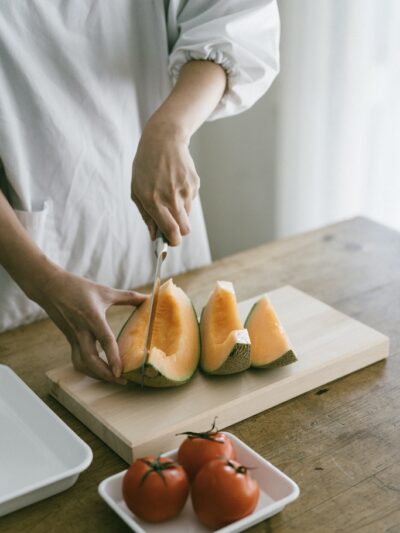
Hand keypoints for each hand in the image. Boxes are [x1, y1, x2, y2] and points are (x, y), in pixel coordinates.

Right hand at [31, 267, 146, 383]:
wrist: (50, 287)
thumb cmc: (78, 288)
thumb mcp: (105, 291)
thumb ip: (128, 297)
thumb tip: (149, 298)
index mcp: (92, 317)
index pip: (104, 340)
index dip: (113, 357)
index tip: (121, 372)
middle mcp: (81, 331)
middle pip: (90, 360)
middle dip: (105, 374)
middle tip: (121, 380)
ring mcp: (74, 337)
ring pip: (82, 364)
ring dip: (96, 375)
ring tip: (113, 379)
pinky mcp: (70, 340)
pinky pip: (77, 360)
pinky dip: (88, 369)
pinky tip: (99, 372)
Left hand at [131, 121, 199, 245]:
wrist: (163, 140)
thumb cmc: (145, 167)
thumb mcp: (137, 191)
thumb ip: (146, 216)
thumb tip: (154, 236)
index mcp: (154, 200)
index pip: (171, 231)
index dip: (172, 241)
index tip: (170, 242)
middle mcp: (171, 197)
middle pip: (184, 229)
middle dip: (178, 233)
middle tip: (171, 227)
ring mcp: (185, 190)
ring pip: (187, 215)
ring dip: (179, 212)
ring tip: (168, 194)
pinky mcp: (194, 183)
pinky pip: (190, 200)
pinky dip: (183, 198)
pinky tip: (175, 183)